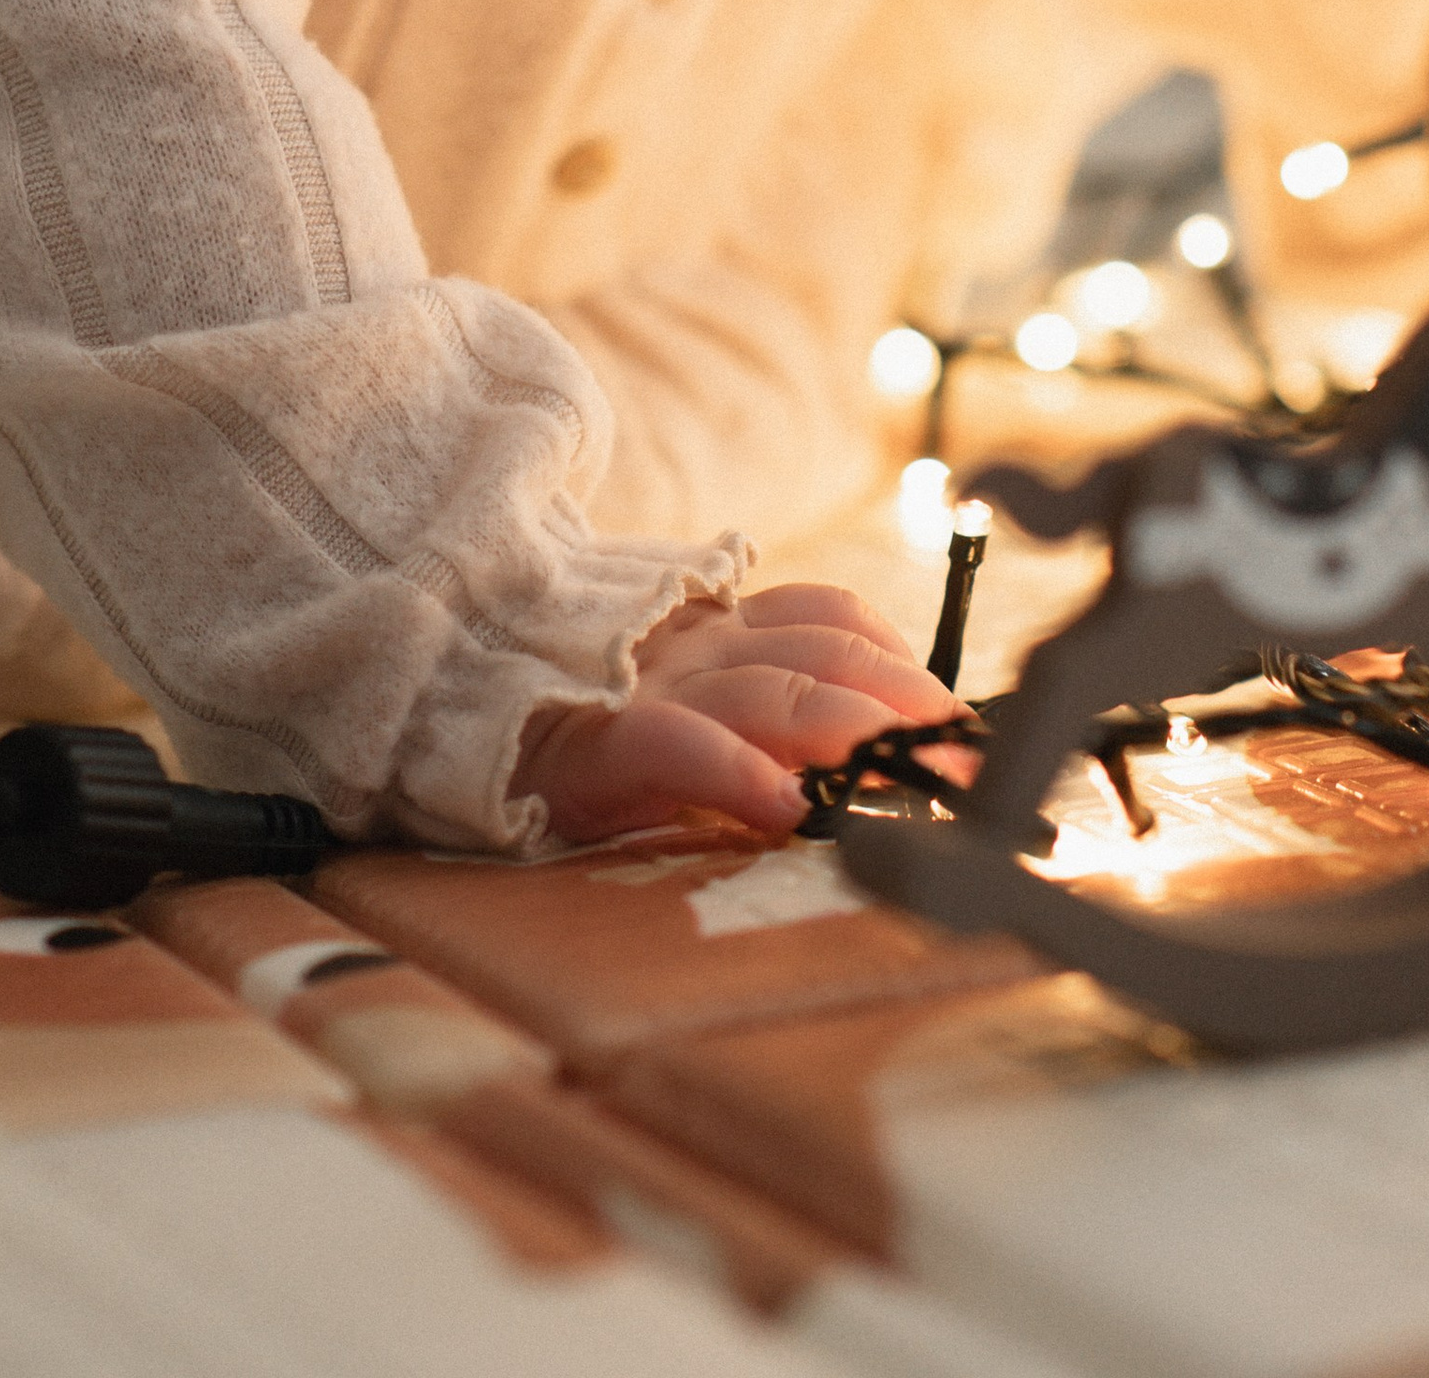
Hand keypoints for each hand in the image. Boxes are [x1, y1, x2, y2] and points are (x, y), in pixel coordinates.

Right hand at [511, 583, 958, 844]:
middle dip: (911, 708)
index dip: (906, 663)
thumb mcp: (684, 700)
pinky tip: (790, 810)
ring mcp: (650, 685)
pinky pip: (680, 747)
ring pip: (773, 693)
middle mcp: (695, 643)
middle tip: (976, 765)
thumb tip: (876, 759)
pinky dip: (740, 775)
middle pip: (825, 657)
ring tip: (918, 776)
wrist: (452, 701)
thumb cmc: (582, 719)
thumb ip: (762, 713)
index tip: (968, 721)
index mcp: (720, 627)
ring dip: (857, 733)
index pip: (833, 620)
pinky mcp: (600, 742)